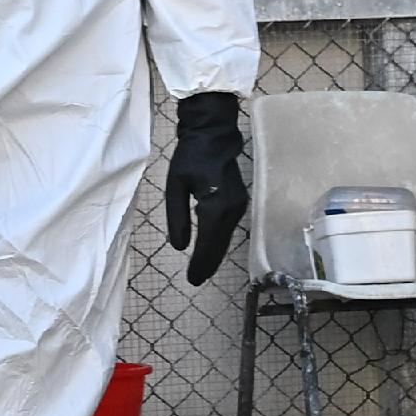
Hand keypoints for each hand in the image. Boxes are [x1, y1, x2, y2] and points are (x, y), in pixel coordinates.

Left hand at [165, 91, 247, 285]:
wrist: (213, 134)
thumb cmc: (190, 156)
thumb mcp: (175, 186)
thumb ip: (177, 217)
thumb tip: (180, 247)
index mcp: (215, 205)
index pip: (207, 242)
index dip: (199, 263)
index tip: (191, 280)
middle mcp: (231, 209)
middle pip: (219, 244)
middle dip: (207, 264)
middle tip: (195, 281)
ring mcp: (239, 206)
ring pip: (225, 238)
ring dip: (214, 255)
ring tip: (202, 271)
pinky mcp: (240, 203)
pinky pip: (228, 229)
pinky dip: (219, 242)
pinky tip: (211, 250)